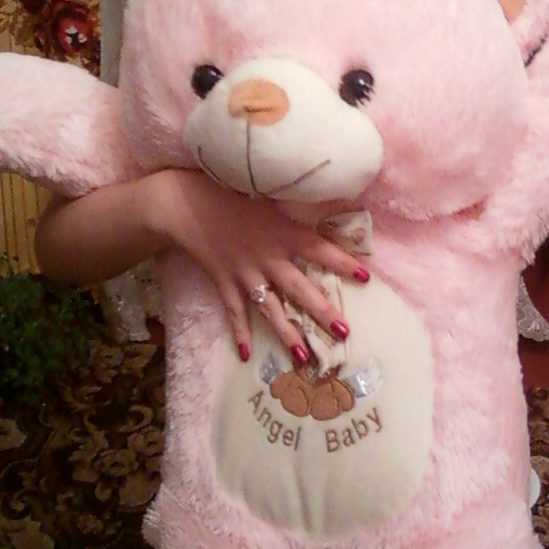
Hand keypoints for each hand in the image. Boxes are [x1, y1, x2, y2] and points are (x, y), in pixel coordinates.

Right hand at [146, 170, 368, 362]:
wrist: (183, 203)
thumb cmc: (227, 191)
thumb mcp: (266, 193)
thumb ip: (292, 209)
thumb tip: (323, 202)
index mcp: (282, 233)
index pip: (320, 249)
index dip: (343, 263)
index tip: (366, 277)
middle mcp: (268, 257)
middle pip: (300, 289)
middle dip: (322, 313)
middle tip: (344, 334)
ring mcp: (244, 273)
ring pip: (271, 309)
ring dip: (288, 334)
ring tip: (304, 358)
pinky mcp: (223, 281)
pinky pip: (234, 311)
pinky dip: (240, 332)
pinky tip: (245, 355)